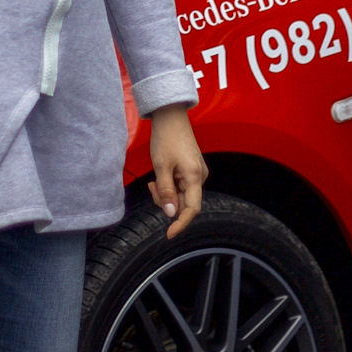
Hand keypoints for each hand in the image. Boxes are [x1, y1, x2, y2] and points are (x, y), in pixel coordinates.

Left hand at [147, 105, 206, 239]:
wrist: (170, 117)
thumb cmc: (165, 139)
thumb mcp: (161, 166)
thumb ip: (166, 191)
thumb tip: (171, 213)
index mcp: (195, 176)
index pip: (192, 209)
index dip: (181, 223)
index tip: (168, 234)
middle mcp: (200, 176)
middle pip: (184, 202)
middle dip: (166, 201)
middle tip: (151, 186)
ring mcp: (196, 173)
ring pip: (181, 195)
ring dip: (166, 193)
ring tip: (153, 180)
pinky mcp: (191, 169)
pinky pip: (180, 186)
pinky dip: (169, 186)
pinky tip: (159, 177)